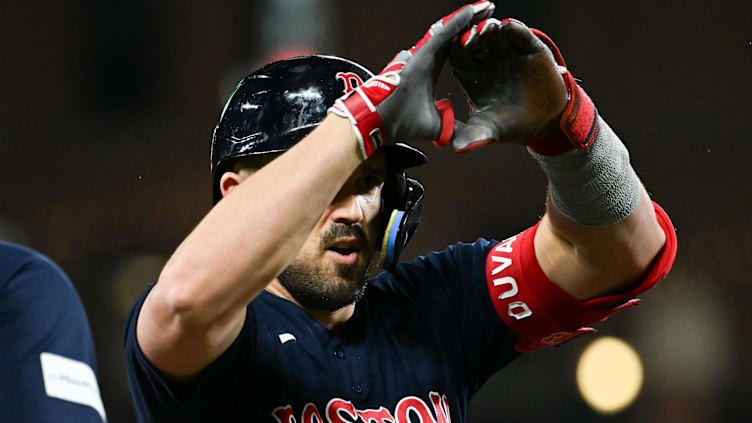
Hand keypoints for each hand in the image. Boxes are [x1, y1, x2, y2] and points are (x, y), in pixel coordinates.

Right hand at [329, 1, 495, 158]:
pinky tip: (474, 11)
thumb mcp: (436, 125)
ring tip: (488, 6)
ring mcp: (425, 54)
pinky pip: (444, 33)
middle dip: (473, 24)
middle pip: (454, 36)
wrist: (383, 122)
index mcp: (431, 72)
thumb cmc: (400, 121)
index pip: (455, 51)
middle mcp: (428, 59)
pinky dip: (459, 21)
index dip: (469, 42)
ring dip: (470, 17)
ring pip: (451, 30)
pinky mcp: (423, 53)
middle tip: (490, 12)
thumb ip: (451, 125)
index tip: (486, 37)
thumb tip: (467, 135)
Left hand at [446, 18, 595, 152]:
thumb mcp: (491, 130)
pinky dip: (513, 29)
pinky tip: (508, 27)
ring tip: (487, 29)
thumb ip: (474, 136)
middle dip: (470, 38)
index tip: (451, 52)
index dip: (455, 55)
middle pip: (473, 43)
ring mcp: (506, 52)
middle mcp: (487, 60)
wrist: (547, 122)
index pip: (458, 60)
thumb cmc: (513, 125)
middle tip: (468, 37)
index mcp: (472, 76)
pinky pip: (519, 34)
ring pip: (494, 35)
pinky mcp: (528, 48)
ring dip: (489, 29)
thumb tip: (457, 147)